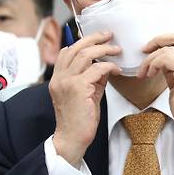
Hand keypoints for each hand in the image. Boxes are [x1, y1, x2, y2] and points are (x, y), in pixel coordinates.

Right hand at [49, 31, 121, 165]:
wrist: (71, 139)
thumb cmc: (78, 120)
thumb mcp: (85, 94)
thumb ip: (92, 79)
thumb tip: (105, 65)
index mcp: (57, 78)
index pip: (66, 51)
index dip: (81, 42)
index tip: (97, 39)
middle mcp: (59, 77)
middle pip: (75, 47)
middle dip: (94, 38)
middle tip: (109, 35)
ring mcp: (67, 82)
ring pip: (85, 54)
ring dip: (104, 49)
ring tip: (117, 50)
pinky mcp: (78, 88)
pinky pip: (97, 69)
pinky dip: (109, 67)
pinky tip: (116, 70)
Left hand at [138, 33, 173, 154]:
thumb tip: (158, 60)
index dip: (167, 39)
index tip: (152, 49)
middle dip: (159, 40)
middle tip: (144, 50)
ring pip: (168, 49)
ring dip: (151, 59)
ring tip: (144, 73)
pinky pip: (165, 58)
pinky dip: (153, 64)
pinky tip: (149, 75)